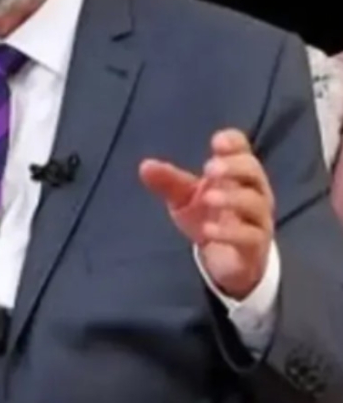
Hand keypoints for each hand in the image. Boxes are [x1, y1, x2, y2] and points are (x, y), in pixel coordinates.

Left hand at [139, 129, 273, 298]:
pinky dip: (229, 232)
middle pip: (254, 172)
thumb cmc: (209, 218)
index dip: (234, 143)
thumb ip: (168, 182)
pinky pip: (249, 236)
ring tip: (208, 198)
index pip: (243, 151)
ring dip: (232, 198)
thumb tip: (145, 165)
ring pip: (254, 203)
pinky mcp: (255, 245)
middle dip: (234, 167)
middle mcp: (254, 192)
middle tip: (210, 169)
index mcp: (237, 175)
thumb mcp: (184, 199)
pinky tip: (209, 230)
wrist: (227, 261)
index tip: (217, 142)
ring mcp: (258, 219)